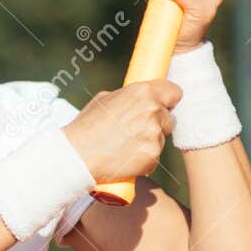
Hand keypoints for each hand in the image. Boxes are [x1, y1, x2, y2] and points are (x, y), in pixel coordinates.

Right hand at [64, 80, 182, 180]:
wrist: (76, 156)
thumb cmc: (86, 128)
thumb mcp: (103, 100)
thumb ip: (128, 97)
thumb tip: (139, 98)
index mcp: (142, 92)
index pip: (174, 91)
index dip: (167, 100)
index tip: (162, 106)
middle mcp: (152, 110)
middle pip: (169, 117)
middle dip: (156, 124)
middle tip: (135, 132)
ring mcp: (154, 133)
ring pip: (161, 138)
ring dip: (149, 142)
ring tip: (125, 146)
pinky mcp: (153, 155)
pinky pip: (154, 156)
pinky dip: (144, 159)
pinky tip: (126, 158)